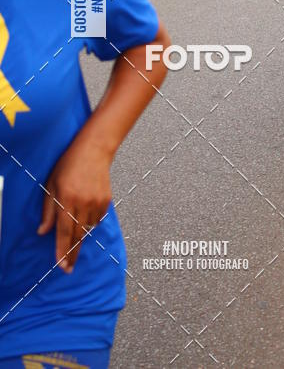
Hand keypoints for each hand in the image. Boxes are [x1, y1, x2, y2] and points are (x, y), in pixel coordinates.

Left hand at [38, 138, 112, 272]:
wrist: (94, 150)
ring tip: (75, 238)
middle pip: (78, 235)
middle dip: (73, 253)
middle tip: (68, 268)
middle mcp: (83, 202)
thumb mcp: (51, 185)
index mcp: (67, 198)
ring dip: (81, 236)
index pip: (64, 231)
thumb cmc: (69, 164)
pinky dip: (90, 223)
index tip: (61, 265)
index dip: (62, 250)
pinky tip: (85, 216)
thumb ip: (47, 210)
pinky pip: (97, 220)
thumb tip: (42, 232)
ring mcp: (97, 201)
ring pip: (88, 229)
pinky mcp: (107, 200)